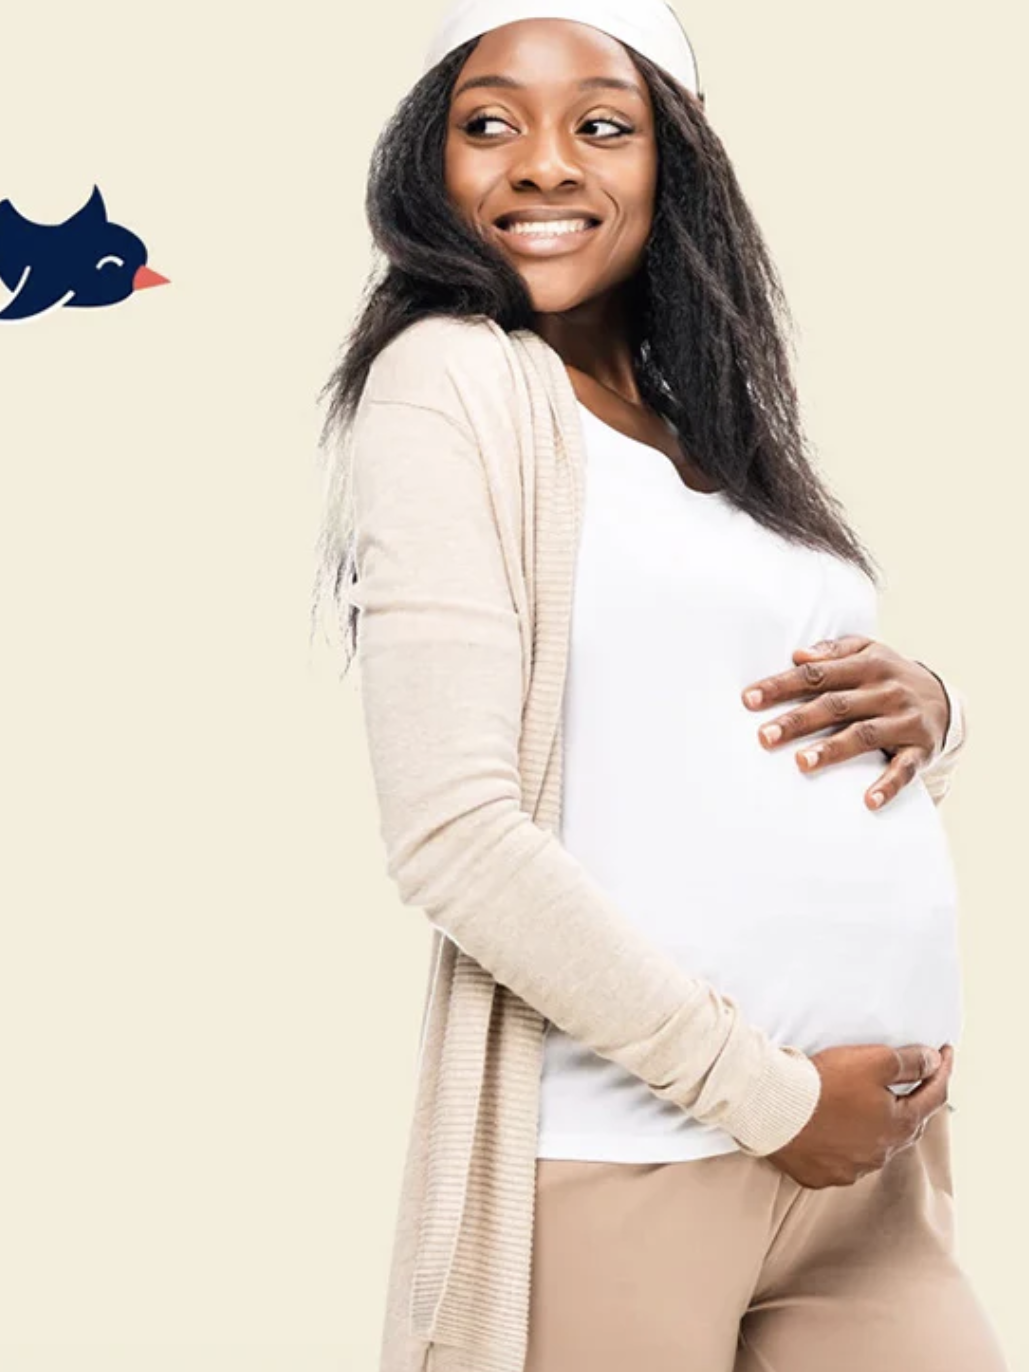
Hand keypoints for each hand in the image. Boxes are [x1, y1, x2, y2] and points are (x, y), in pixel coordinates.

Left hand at [740, 636, 951, 810]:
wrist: (945, 700)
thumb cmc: (888, 676)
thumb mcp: (868, 652)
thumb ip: (833, 652)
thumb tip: (798, 656)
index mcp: (867, 664)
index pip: (817, 675)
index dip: (782, 686)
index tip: (749, 700)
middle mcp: (886, 691)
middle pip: (835, 705)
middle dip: (798, 720)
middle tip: (765, 737)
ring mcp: (904, 721)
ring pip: (864, 735)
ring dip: (833, 750)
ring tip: (802, 762)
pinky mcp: (920, 749)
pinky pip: (903, 769)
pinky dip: (887, 785)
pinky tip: (867, 801)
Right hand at [766, 1042, 953, 1188]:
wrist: (774, 1108)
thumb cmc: (824, 1084)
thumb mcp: (873, 1061)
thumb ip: (909, 1062)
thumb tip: (934, 1062)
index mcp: (898, 1126)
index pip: (933, 1097)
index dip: (943, 1071)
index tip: (947, 1053)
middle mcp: (880, 1154)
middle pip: (905, 1126)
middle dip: (912, 1102)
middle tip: (914, 1081)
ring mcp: (850, 1168)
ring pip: (873, 1146)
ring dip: (876, 1127)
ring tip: (868, 1106)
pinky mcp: (821, 1174)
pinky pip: (841, 1160)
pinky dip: (844, 1145)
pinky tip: (836, 1132)